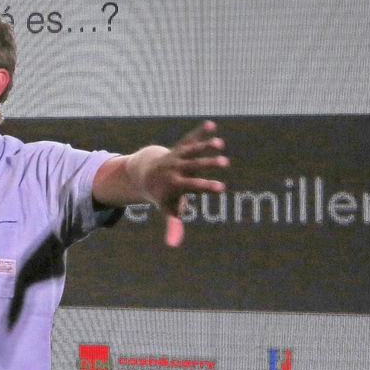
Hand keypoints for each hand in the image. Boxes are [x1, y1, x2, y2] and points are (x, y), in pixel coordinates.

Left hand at [142, 121, 228, 247]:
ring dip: (205, 145)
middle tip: (225, 162)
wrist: (144, 173)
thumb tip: (173, 245)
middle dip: (208, 164)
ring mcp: (177, 156)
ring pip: (192, 150)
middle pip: (194, 166)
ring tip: (220, 142)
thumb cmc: (162, 194)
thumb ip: (172, 225)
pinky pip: (190, 138)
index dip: (206, 186)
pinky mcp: (179, 147)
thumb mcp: (167, 209)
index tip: (222, 187)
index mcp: (175, 184)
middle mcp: (176, 169)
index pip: (193, 186)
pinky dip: (200, 132)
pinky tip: (211, 124)